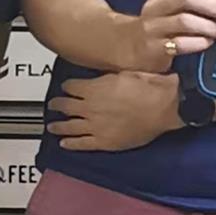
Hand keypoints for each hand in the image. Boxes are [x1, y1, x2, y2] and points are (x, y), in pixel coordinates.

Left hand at [47, 71, 181, 151]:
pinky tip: (63, 143)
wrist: (164, 105)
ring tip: (51, 125)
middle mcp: (90, 107)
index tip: (66, 86)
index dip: (68, 86)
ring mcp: (95, 126)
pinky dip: (71, 143)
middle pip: (67, 106)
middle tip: (52, 104)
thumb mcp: (124, 71)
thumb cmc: (148, 84)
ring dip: (59, 125)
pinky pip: (82, 143)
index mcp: (94, 88)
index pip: (72, 86)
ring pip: (70, 126)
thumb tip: (100, 77)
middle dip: (58, 104)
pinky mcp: (104, 142)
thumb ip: (107, 76)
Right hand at [134, 0, 215, 72]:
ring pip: (184, 20)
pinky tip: (208, 43)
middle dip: (215, 5)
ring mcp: (152, 27)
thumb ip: (193, 1)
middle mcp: (155, 6)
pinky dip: (198, 43)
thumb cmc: (158, 25)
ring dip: (209, 26)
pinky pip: (179, 43)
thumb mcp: (169, 7)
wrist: (125, 45)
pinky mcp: (152, 48)